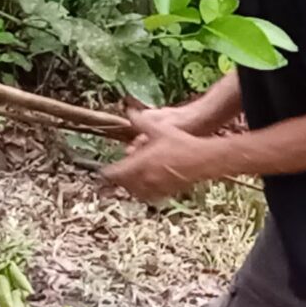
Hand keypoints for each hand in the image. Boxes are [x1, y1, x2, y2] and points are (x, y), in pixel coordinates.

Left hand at [103, 107, 217, 200]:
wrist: (202, 159)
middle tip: (117, 174)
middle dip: (119, 179)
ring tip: (130, 180)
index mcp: (139, 164)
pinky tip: (148, 185)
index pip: (115, 173)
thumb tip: (129, 111)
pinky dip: (145, 191)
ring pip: (136, 192)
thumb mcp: (159, 129)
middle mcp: (145, 178)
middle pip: (124, 184)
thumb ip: (141, 121)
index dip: (106, 173)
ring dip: (131, 187)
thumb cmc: (180, 143)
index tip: (103, 172)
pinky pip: (150, 195)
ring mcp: (156, 187)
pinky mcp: (167, 192)